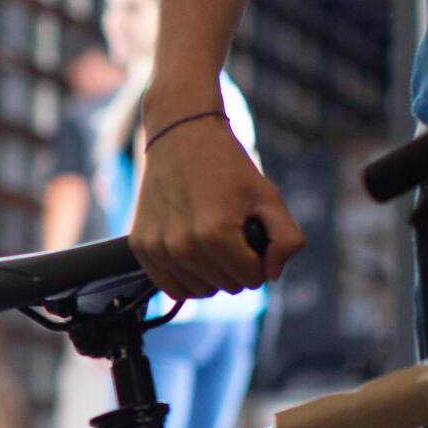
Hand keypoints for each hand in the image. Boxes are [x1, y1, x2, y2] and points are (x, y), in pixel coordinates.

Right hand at [131, 118, 305, 297]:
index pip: (252, 280)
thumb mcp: (269, 196)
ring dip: (211, 273)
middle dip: (236, 266)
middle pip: (226, 287)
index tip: (251, 236)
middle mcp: (182, 245)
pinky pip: (169, 287)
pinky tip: (192, 253)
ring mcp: (158, 248)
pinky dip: (186, 278)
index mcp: (216, 234)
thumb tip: (271, 274)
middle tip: (231, 232)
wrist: (181, 137)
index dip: (259, 260)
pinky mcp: (141, 247)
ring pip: (199, 291)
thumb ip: (286, 240)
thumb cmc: (228, 166)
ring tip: (210, 239)